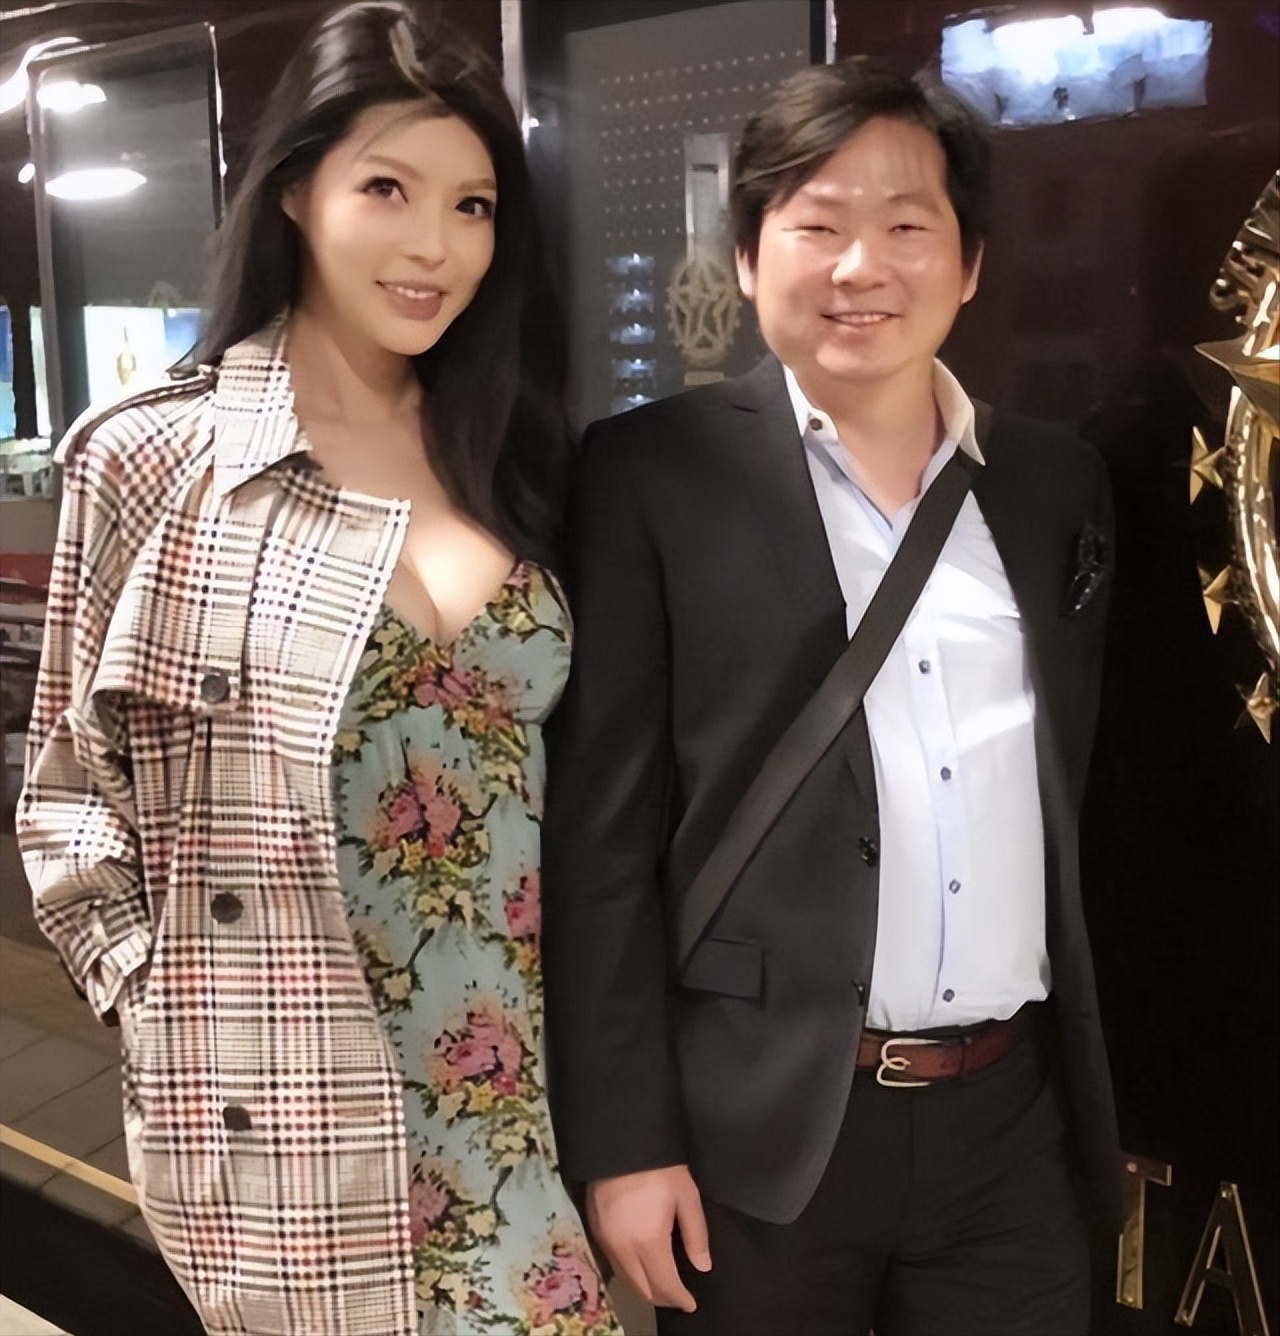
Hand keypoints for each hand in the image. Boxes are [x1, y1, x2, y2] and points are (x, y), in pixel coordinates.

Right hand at [586, 1164, 711, 1311]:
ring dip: (645, 1286)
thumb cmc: (660, 1168)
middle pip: (642, 1289)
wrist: (621, 1141)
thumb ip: (696, 1235)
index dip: (680, 1299)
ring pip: (626, 1280)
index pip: (664, 1286)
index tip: (691, 1303)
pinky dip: (631, 1272)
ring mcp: (605, 1240)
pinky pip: (614, 1264)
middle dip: (663, 1298)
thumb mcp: (687, 1196)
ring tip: (663, 1282)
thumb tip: (702, 1267)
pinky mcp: (595, 1230)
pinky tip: (642, 1263)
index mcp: (648, 1241)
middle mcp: (623, 1248)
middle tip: (679, 1295)